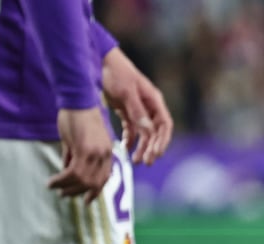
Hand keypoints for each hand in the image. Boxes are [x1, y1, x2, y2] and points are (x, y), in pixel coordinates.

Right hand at [48, 107, 113, 202]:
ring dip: (68, 187)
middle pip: (95, 183)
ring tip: (55, 188)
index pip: (104, 178)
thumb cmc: (76, 116)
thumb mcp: (78, 139)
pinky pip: (74, 172)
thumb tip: (67, 169)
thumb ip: (75, 155)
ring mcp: (96, 153)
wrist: (77, 100)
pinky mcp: (84, 150)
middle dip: (79, 192)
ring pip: (83, 180)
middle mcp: (105, 155)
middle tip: (65, 195)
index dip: (95, 191)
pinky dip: (62, 180)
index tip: (86, 199)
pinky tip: (53, 181)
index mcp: (107, 152)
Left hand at [101, 48, 171, 164]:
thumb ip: (137, 112)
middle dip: (152, 148)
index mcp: (154, 101)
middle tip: (145, 162)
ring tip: (135, 161)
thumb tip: (149, 131)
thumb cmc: (116, 73)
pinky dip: (129, 140)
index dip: (162, 141)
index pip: (165, 125)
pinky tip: (125, 149)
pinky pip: (131, 129)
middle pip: (156, 132)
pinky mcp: (126, 110)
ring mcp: (138, 109)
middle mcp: (149, 107)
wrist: (98, 60)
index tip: (155, 153)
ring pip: (144, 133)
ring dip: (141, 147)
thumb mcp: (126, 92)